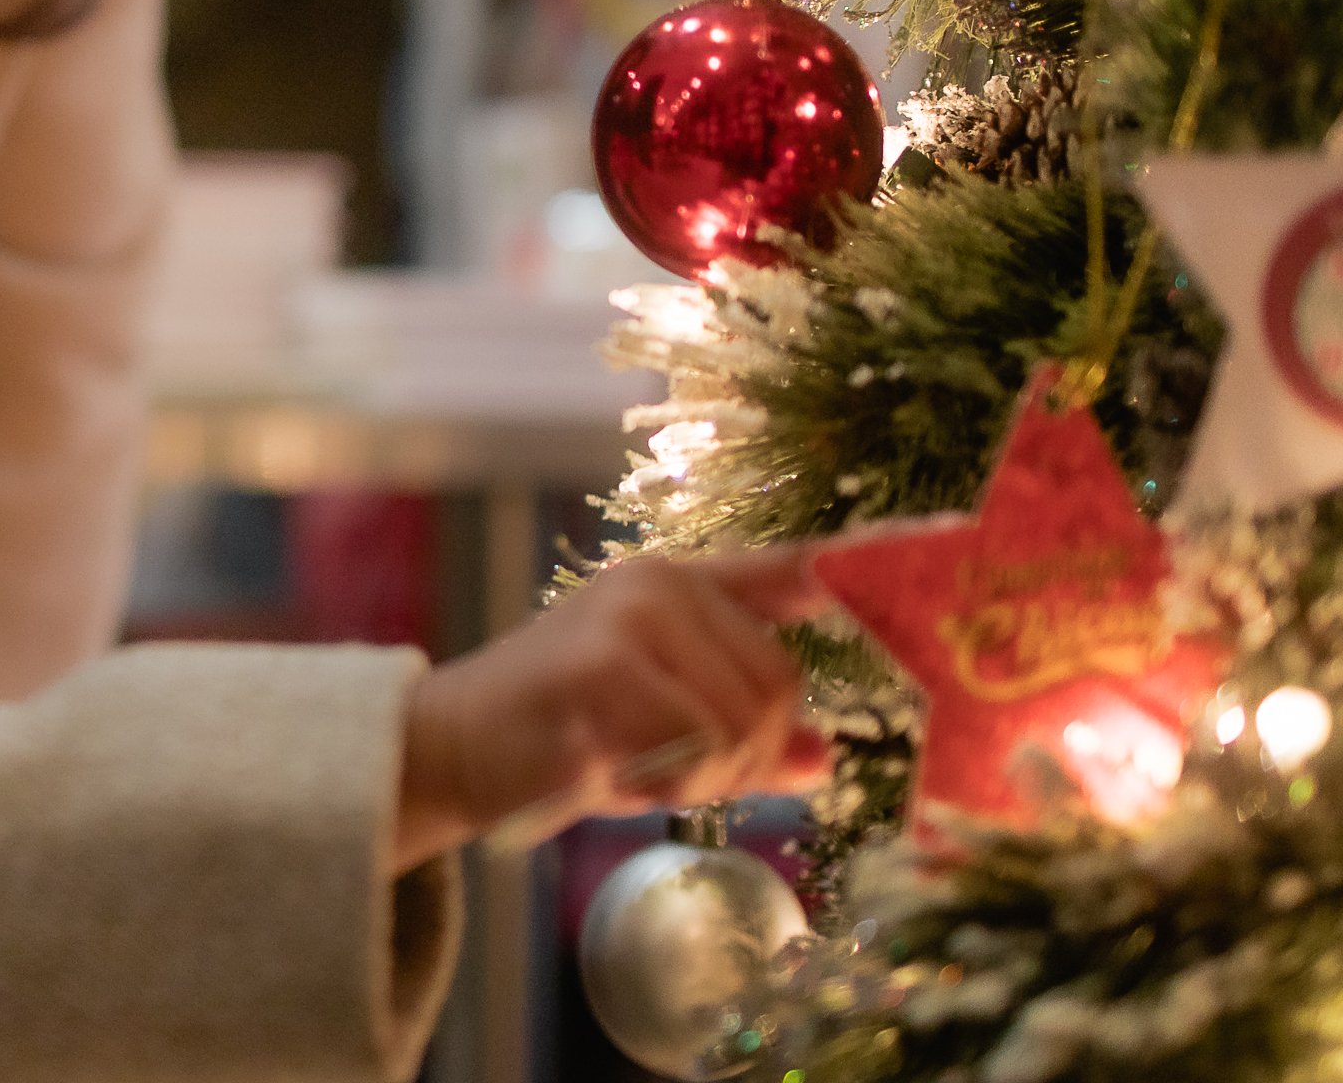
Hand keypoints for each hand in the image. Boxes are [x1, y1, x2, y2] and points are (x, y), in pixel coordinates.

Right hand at [393, 545, 830, 870]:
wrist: (449, 744)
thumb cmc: (559, 731)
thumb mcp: (660, 720)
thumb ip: (737, 723)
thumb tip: (823, 759)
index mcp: (677, 581)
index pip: (789, 569)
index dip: (849, 573)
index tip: (893, 560)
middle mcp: (659, 586)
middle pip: (777, 685)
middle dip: (753, 755)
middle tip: (695, 779)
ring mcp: (629, 623)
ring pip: (741, 722)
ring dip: (713, 778)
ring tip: (652, 777)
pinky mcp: (602, 672)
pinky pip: (691, 747)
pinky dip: (672, 784)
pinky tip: (622, 777)